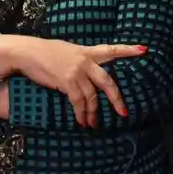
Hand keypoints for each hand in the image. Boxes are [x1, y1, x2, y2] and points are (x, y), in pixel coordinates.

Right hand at [0, 35, 145, 127]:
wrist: (28, 52)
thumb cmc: (46, 52)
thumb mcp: (68, 51)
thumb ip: (81, 60)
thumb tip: (88, 72)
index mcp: (86, 51)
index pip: (111, 49)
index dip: (127, 50)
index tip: (143, 49)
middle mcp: (85, 61)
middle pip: (107, 81)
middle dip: (116, 98)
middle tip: (123, 112)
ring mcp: (76, 72)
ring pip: (92, 96)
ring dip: (93, 113)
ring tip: (93, 124)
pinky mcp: (67, 82)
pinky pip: (78, 102)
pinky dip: (81, 113)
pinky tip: (81, 121)